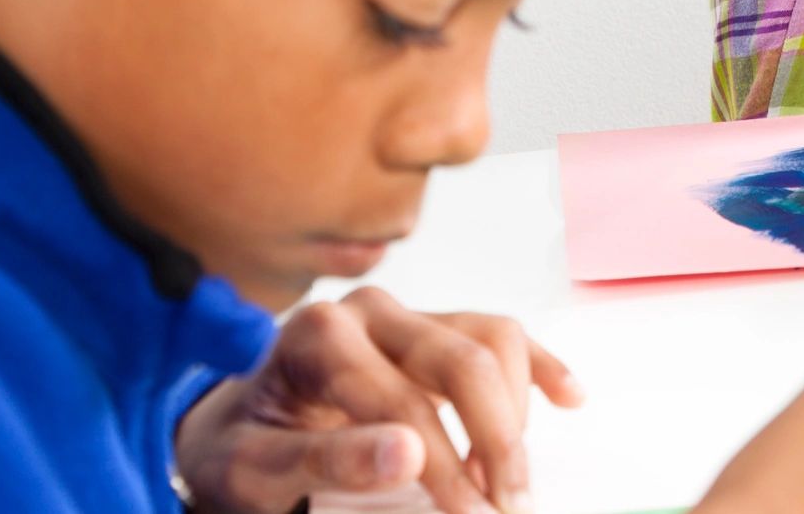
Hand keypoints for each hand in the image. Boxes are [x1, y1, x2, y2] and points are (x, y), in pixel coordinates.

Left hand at [173, 288, 581, 513]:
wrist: (233, 429)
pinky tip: (570, 400)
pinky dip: (541, 366)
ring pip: (494, 340)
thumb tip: (407, 454)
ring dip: (516, 413)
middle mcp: (370, 310)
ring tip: (507, 483)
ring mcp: (408, 315)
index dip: (446, 466)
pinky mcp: (436, 328)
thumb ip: (323, 460)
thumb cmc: (240, 453)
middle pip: (464, 359)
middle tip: (509, 508)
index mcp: (318, 335)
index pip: (402, 402)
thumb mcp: (252, 472)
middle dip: (497, 440)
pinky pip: (504, 332)